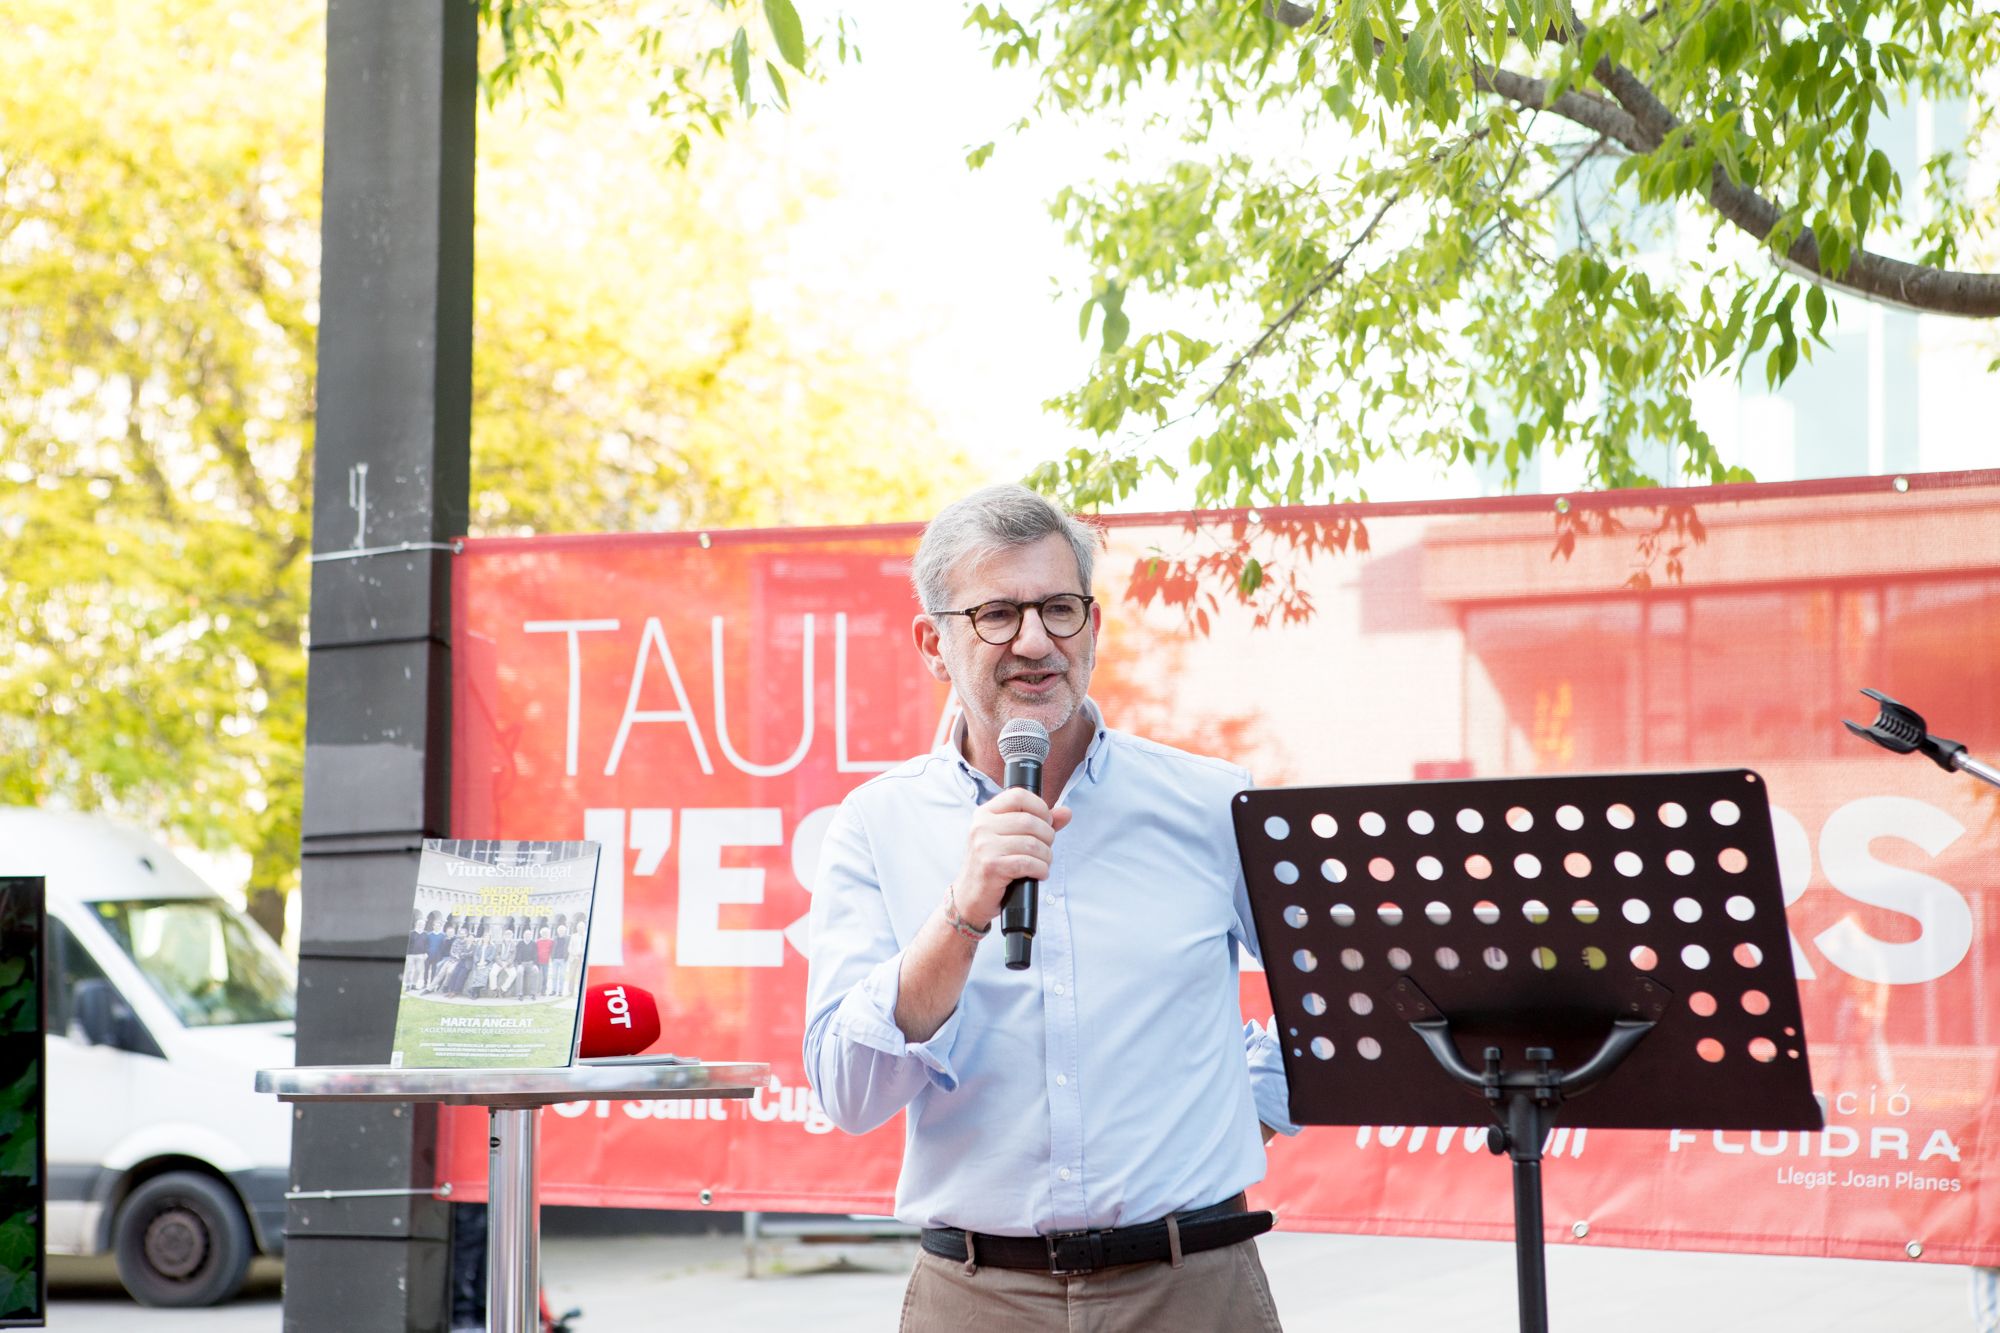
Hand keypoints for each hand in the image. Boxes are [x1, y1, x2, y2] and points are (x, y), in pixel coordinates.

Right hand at [954, 787, 1072, 928]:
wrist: (970, 897)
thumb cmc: (993, 865)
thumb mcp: (1011, 838)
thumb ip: (1039, 823)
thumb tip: (1066, 812)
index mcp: (985, 814)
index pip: (1018, 795)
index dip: (1039, 807)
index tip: (1045, 823)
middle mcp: (982, 826)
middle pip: (1030, 821)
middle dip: (1047, 837)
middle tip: (1045, 849)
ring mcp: (984, 846)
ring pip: (1032, 844)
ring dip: (1046, 856)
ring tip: (1043, 863)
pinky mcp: (991, 866)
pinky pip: (1028, 863)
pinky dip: (1040, 870)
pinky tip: (1038, 874)